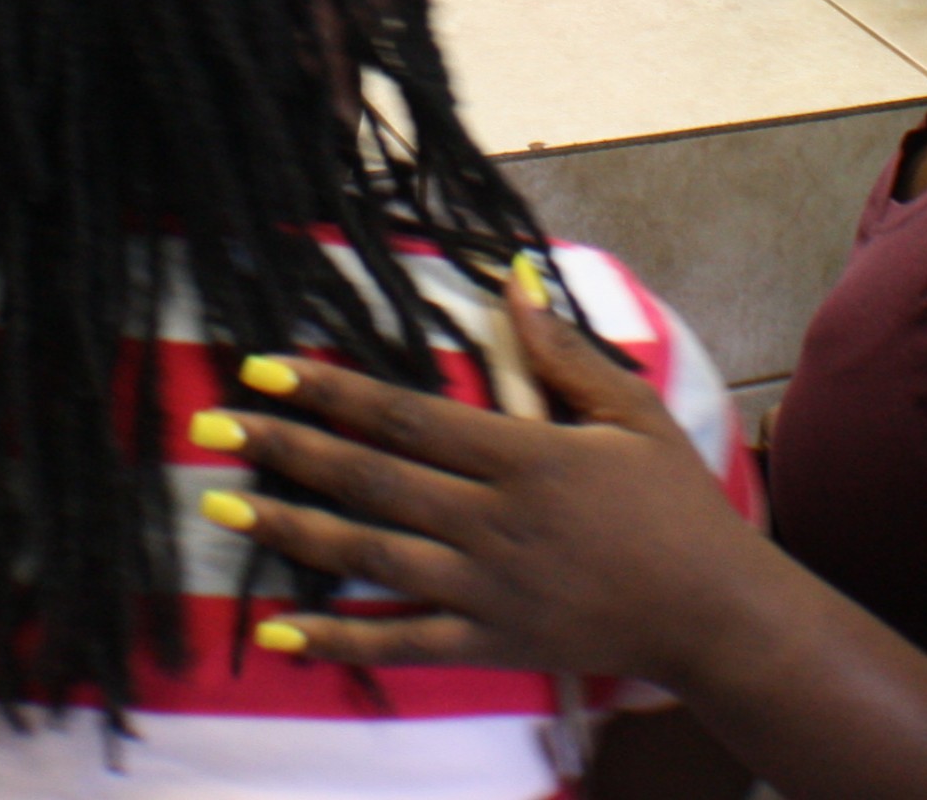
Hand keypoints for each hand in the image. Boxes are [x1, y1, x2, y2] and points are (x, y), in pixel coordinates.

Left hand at [202, 273, 774, 688]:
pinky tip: (280, 632)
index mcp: (526, 457)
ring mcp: (487, 589)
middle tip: (213, 428)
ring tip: (225, 511)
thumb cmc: (677, 504)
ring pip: (371, 557)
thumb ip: (563, 352)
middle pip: (373, 480)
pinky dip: (339, 640)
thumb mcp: (632, 409)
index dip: (333, 390)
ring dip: (293, 533)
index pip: (408, 416)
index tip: (268, 369)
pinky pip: (402, 643)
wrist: (713, 610)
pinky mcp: (490, 643)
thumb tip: (510, 282)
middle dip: (288, 450)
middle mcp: (493, 522)